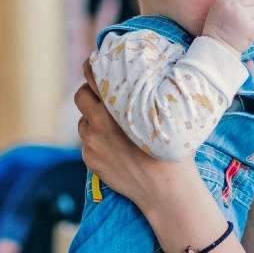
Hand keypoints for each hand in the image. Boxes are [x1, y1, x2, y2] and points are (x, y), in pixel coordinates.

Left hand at [75, 59, 199, 207]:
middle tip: (103, 94)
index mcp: (118, 107)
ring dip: (93, 119)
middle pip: (81, 96)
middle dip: (89, 93)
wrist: (165, 191)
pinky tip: (115, 146)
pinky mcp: (90, 160)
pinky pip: (88, 143)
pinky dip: (97, 140)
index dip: (92, 66)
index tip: (94, 62)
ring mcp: (92, 143)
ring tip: (113, 125)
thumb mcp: (166, 117)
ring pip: (83, 121)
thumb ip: (149, 99)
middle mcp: (100, 123)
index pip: (94, 76)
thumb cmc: (172, 151)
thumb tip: (152, 80)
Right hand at [202, 0, 253, 54]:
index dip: (246, 4)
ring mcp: (242, 15)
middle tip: (243, 23)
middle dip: (251, 12)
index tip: (240, 14)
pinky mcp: (250, 27)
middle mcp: (233, 4)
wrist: (216, 50)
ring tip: (243, 31)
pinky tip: (246, 37)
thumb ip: (233, 2)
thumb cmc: (218, 31)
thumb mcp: (219, 10)